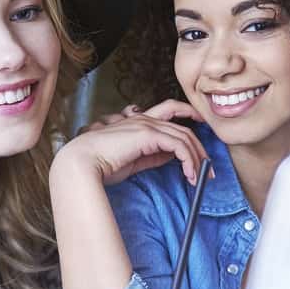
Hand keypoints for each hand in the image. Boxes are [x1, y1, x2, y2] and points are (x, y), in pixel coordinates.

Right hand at [57, 99, 209, 185]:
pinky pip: (178, 146)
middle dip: (199, 147)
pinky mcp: (148, 134)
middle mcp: (144, 119)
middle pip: (182, 126)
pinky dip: (189, 161)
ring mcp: (146, 124)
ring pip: (184, 136)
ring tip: (200, 178)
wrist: (82, 163)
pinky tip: (190, 175)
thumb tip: (172, 157)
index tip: (202, 125)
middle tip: (208, 168)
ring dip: (197, 159)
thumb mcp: (134, 160)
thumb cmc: (101, 163)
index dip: (188, 113)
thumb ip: (153, 154)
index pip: (170, 110)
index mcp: (138, 122)